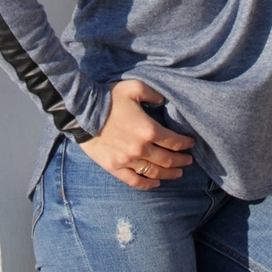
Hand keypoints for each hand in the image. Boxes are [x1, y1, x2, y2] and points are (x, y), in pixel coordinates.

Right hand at [79, 80, 194, 188]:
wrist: (81, 112)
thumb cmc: (109, 98)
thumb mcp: (134, 87)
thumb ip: (153, 94)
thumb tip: (164, 101)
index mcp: (148, 130)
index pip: (174, 141)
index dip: (185, 144)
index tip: (191, 143)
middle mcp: (140, 149)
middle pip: (167, 160)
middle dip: (181, 161)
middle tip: (189, 160)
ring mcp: (127, 160)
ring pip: (154, 172)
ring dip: (169, 174)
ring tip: (178, 173)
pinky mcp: (114, 167)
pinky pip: (134, 181)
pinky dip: (147, 184)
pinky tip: (156, 183)